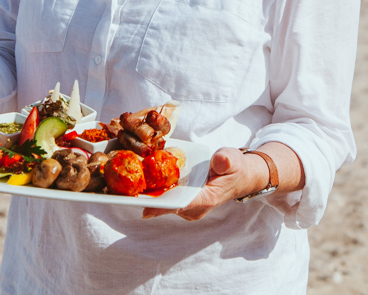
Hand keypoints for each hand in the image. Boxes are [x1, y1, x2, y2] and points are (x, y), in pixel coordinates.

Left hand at [141, 147, 266, 220]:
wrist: (240, 175)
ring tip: (129, 187)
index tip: (144, 208)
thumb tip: (218, 161)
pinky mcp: (184, 202)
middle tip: (128, 192)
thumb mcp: (233, 159)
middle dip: (149, 200)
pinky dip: (155, 192)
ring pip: (165, 204)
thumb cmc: (235, 167)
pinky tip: (140, 182)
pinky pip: (167, 199)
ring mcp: (189, 207)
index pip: (181, 205)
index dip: (163, 207)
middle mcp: (195, 207)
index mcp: (207, 199)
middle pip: (168, 206)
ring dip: (149, 196)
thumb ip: (226, 160)